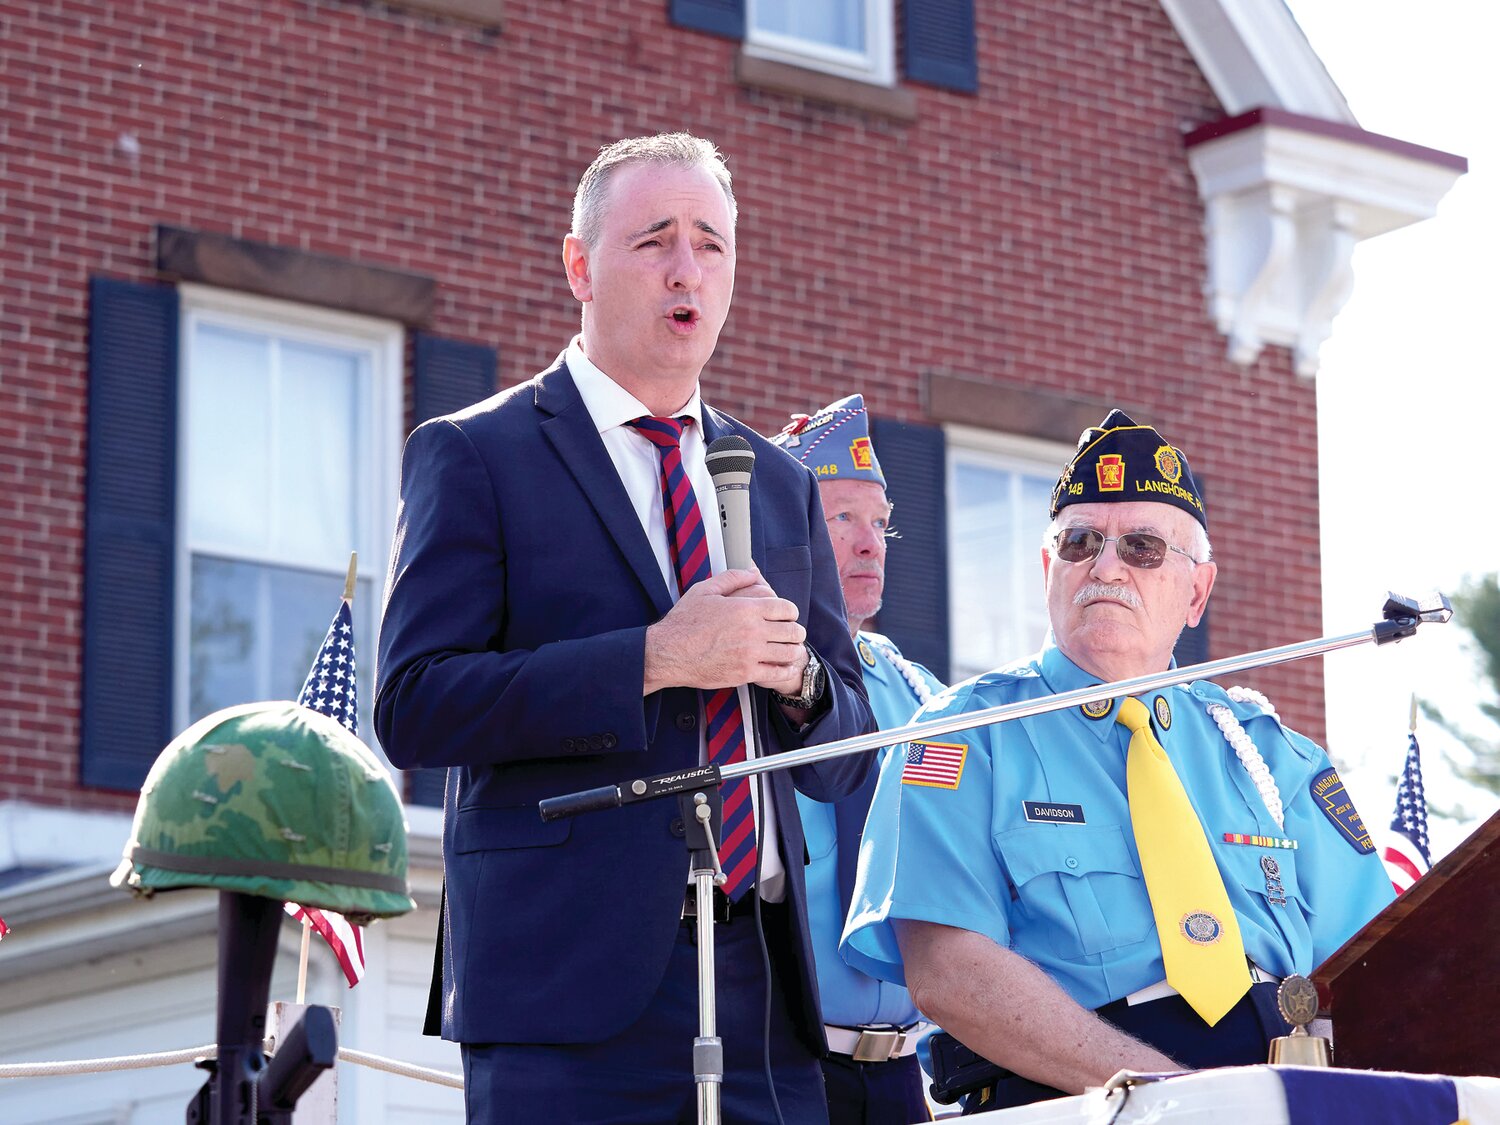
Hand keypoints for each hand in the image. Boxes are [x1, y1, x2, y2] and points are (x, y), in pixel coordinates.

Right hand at [644, 569, 805, 694]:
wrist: (669, 652)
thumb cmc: (684, 622)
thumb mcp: (705, 590)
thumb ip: (732, 578)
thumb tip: (752, 572)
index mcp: (746, 609)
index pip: (786, 608)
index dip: (791, 611)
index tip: (788, 616)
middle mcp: (753, 631)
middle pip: (793, 631)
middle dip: (796, 631)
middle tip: (792, 633)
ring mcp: (750, 654)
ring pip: (789, 653)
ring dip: (793, 650)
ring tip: (790, 650)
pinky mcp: (745, 673)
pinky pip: (777, 673)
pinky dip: (784, 670)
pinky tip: (781, 666)